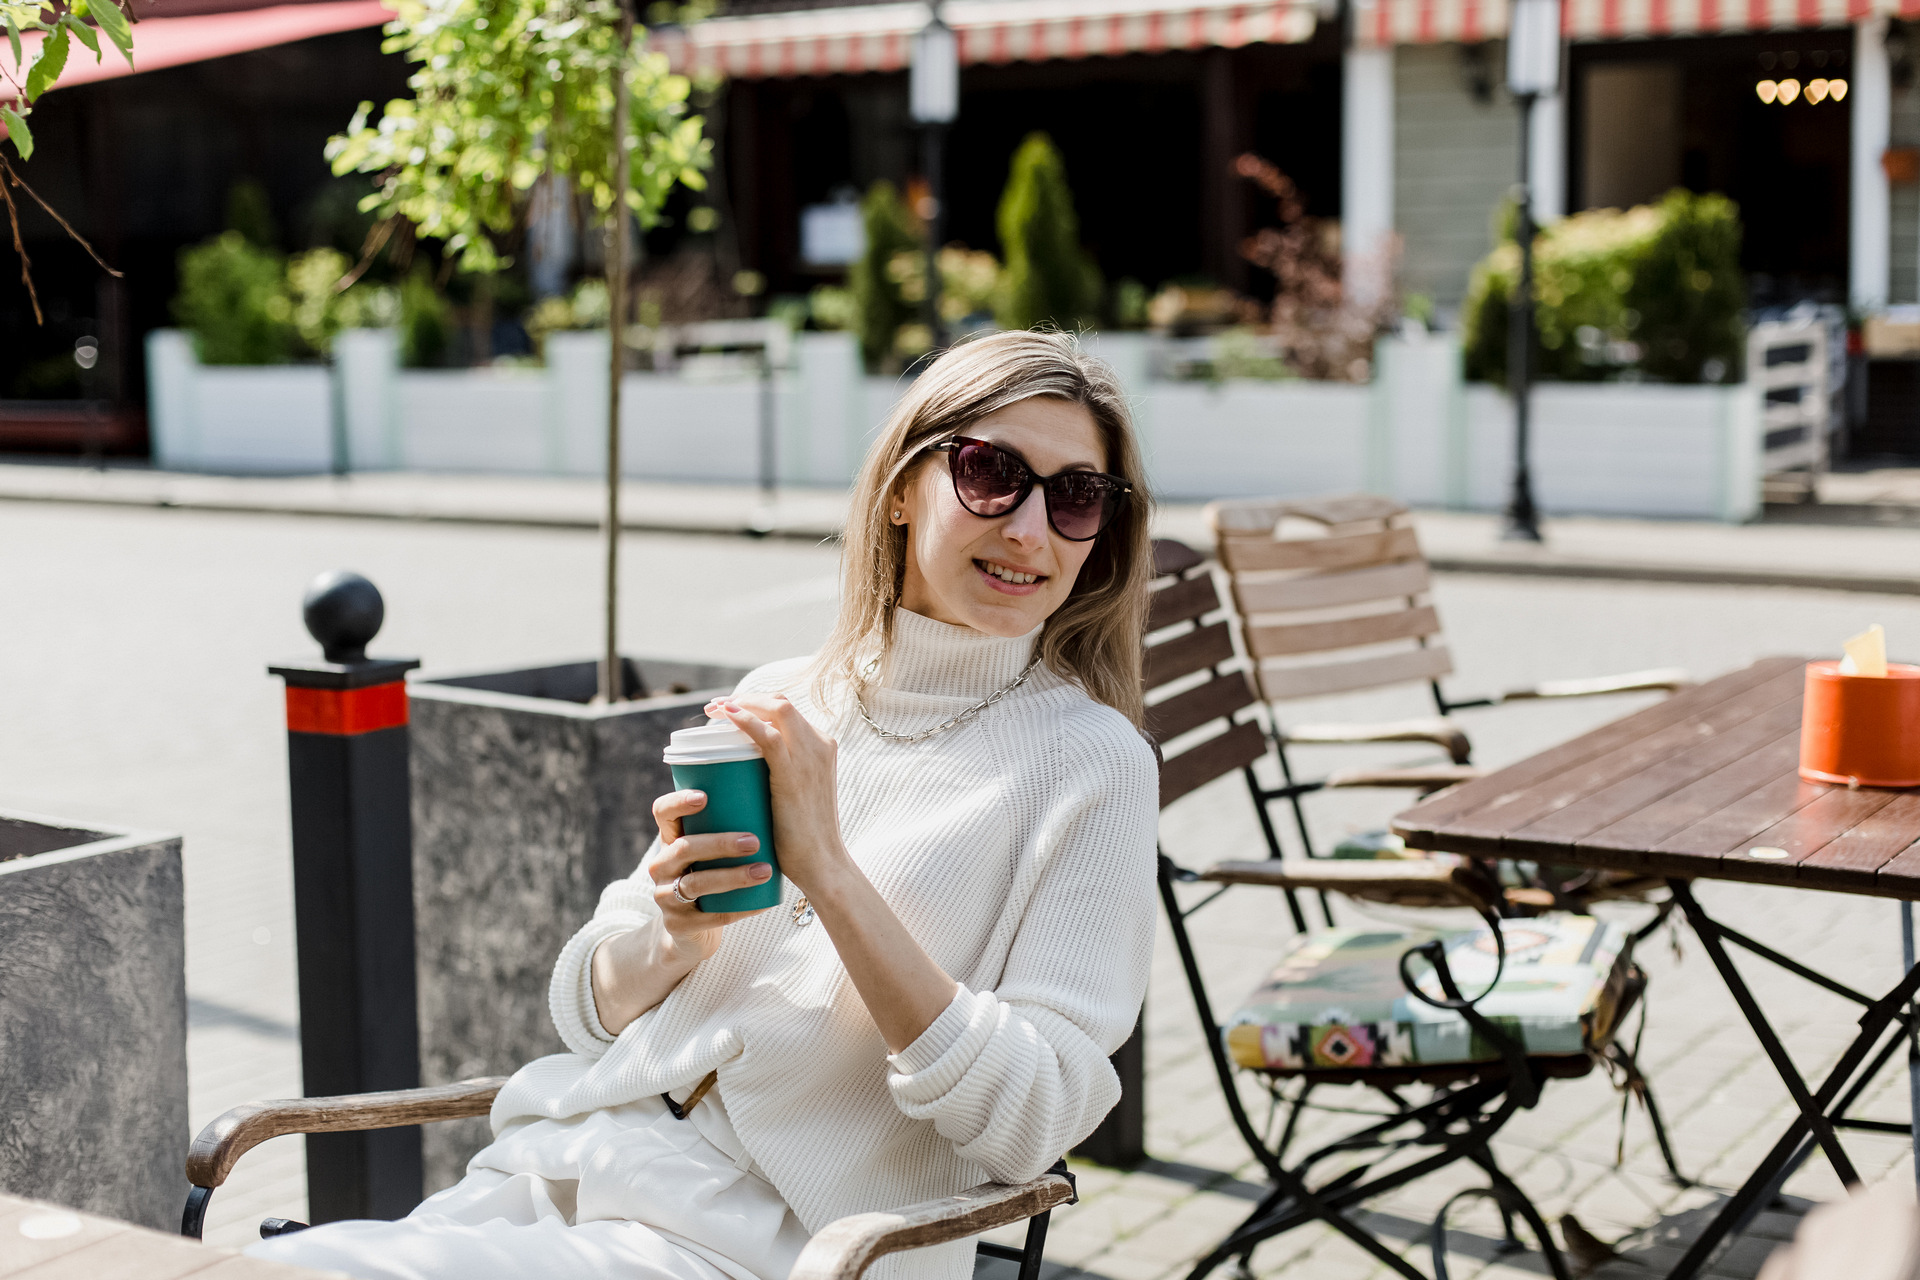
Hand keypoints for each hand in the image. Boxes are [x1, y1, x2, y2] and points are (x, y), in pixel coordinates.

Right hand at [646, 788, 776, 962]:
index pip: (662, 813)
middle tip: (754, 841)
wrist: (690, 932)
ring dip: (734, 877)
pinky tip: (765, 901)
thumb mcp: (707, 854)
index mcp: (669, 840)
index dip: (678, 802)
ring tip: (765, 871)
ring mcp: (666, 897)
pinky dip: (743, 908)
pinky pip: (714, 915)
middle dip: (720, 843)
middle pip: (684, 848)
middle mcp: (661, 867)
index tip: (705, 796)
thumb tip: (774, 799)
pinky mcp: (679, 925)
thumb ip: (726, 830)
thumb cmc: (709, 878)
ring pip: (698, 883)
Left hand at [707, 694, 955, 1051]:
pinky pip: (767, 734)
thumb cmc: (803, 838)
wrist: (821, 864)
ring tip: (713, 710)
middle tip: (716, 708)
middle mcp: (820, 744)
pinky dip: (745, 719)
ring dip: (741, 702)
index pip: (788, 711)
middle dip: (745, 698)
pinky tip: (725, 716)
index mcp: (823, 747)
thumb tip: (748, 779)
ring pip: (775, 709)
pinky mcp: (792, 771)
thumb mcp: (797, 798)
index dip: (757, 703)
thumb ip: (781, 781)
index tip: (729, 710)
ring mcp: (810, 755)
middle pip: (780, 703)